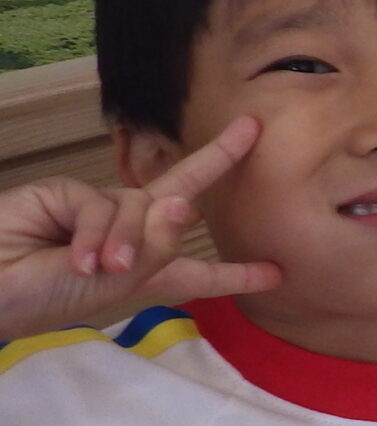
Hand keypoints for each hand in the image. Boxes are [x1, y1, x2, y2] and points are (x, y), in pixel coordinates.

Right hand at [0, 114, 280, 341]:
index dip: (236, 272)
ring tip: (100, 269)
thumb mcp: (120, 286)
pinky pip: (102, 205)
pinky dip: (97, 234)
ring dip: (125, 241)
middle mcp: (130, 234)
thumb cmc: (51, 296)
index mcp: (148, 269)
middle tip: (254, 129)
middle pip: (183, 192)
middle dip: (219, 159)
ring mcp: (100, 210)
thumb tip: (184, 203)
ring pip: (140, 209)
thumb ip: (155, 249)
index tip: (276, 272)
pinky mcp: (67, 193)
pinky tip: (79, 257)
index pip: (200, 270)